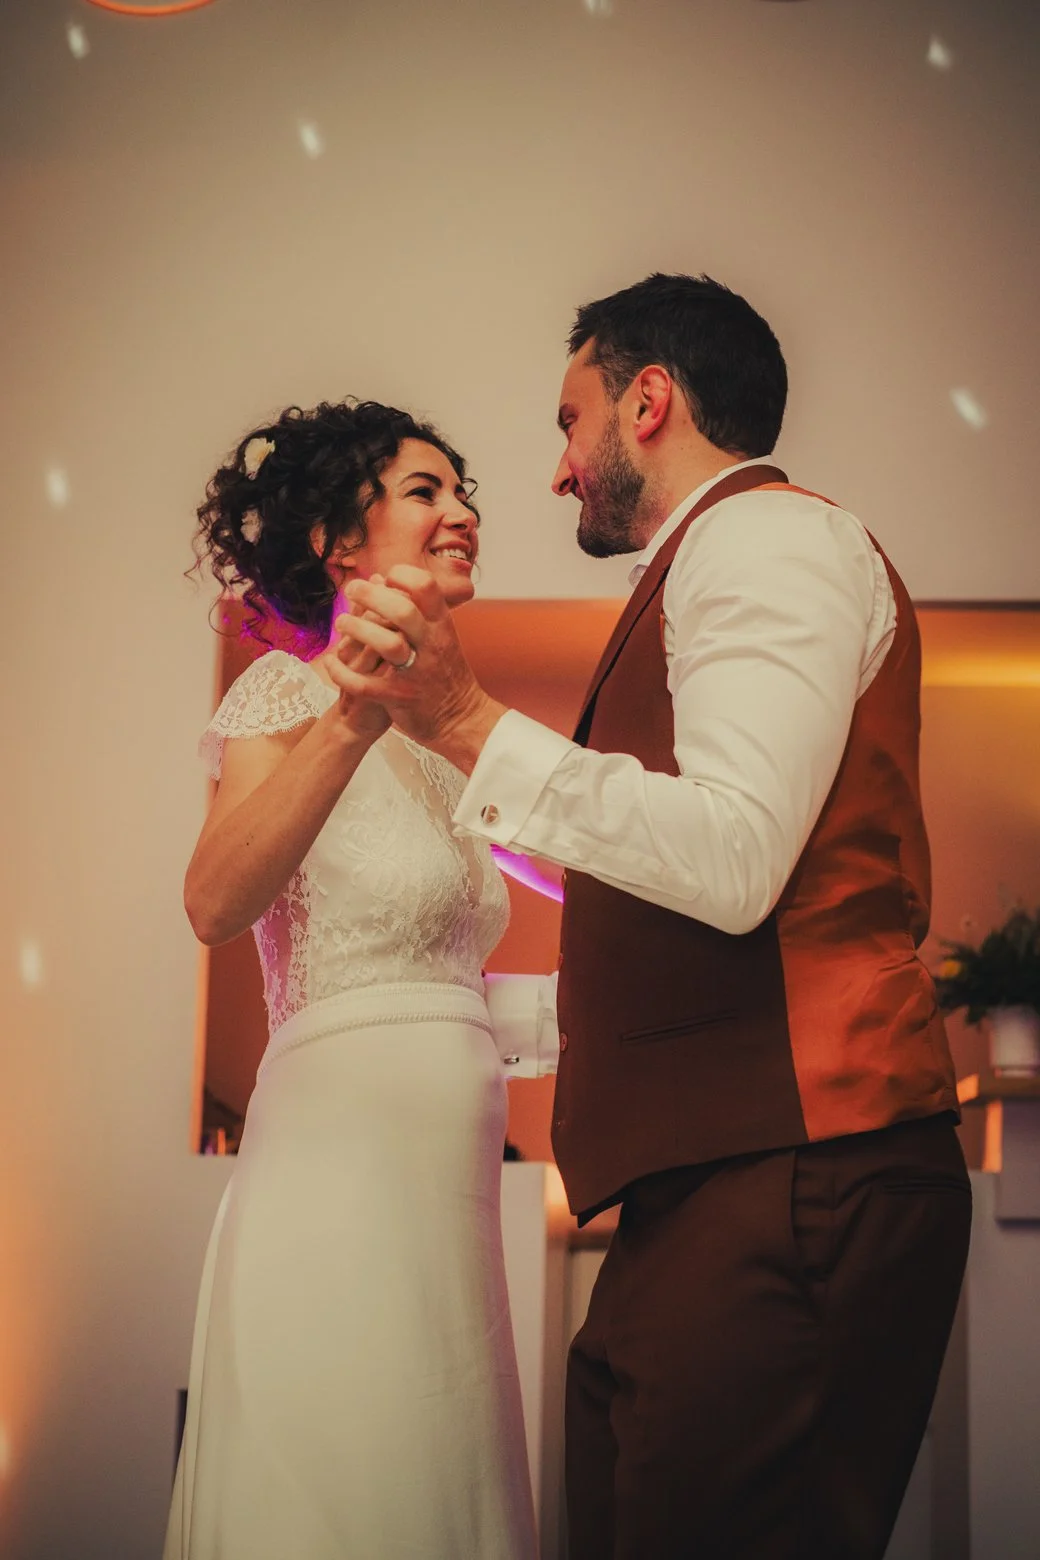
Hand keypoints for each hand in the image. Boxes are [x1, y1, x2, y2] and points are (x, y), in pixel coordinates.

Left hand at [328, 565, 507, 770]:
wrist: (461, 720)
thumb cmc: (444, 673)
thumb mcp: (440, 636)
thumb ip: (417, 609)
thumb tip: (383, 578)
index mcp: (441, 626)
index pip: (426, 586)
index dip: (401, 576)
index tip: (383, 578)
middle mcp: (431, 645)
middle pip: (403, 610)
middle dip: (371, 595)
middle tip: (351, 590)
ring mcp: (416, 672)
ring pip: (385, 644)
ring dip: (357, 629)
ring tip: (342, 623)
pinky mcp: (399, 697)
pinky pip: (364, 684)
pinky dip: (341, 672)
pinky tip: (331, 663)